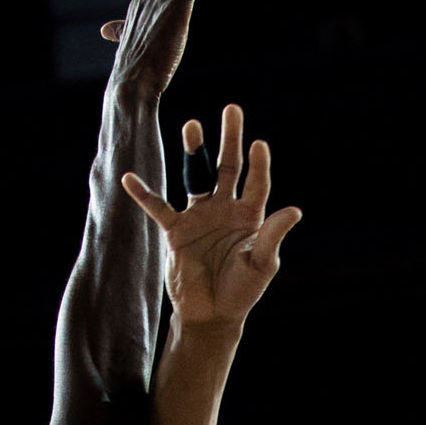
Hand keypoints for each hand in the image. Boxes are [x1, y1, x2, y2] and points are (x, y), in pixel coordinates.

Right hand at [120, 104, 301, 325]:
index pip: (256, 182)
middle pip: (228, 166)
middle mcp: (225, 209)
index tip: (259, 144)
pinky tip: (130, 178)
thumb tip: (294, 211)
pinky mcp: (176, 231)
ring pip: (196, 176)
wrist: (212, 314)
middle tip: (231, 109)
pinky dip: (144, 194)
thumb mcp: (262, 264)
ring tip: (192, 125)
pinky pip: (159, 208)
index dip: (259, 165)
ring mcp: (199, 217)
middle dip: (230, 139)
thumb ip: (273, 235)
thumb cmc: (242, 291)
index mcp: (250, 216)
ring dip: (194, 152)